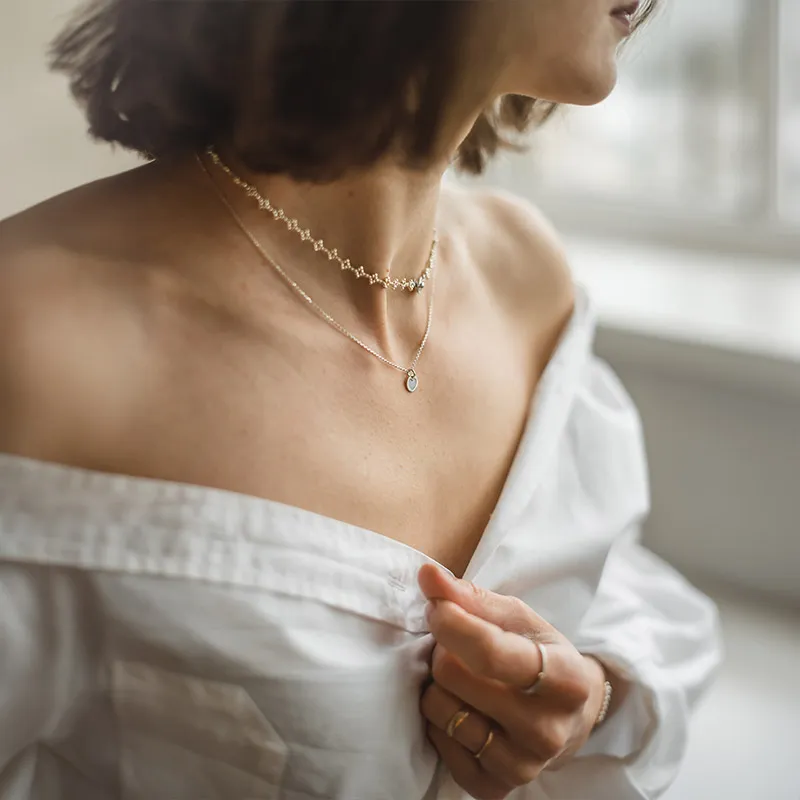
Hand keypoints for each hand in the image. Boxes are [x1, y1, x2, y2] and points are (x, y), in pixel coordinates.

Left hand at [418, 564, 607, 799]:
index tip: (437, 606)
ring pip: (440, 710)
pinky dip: (439, 721)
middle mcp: (548, 730)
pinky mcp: (494, 789)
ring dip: (437, 685)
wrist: (567, 715)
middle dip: (444, 650)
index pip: (491, 651)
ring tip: (460, 678)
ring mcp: (522, 766)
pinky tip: (461, 708)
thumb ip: (471, 597)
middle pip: (454, 676)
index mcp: (565, 679)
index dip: (451, 622)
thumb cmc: (539, 653)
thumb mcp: (517, 618)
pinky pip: (438, 745)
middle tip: (457, 648)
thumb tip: (427, 576)